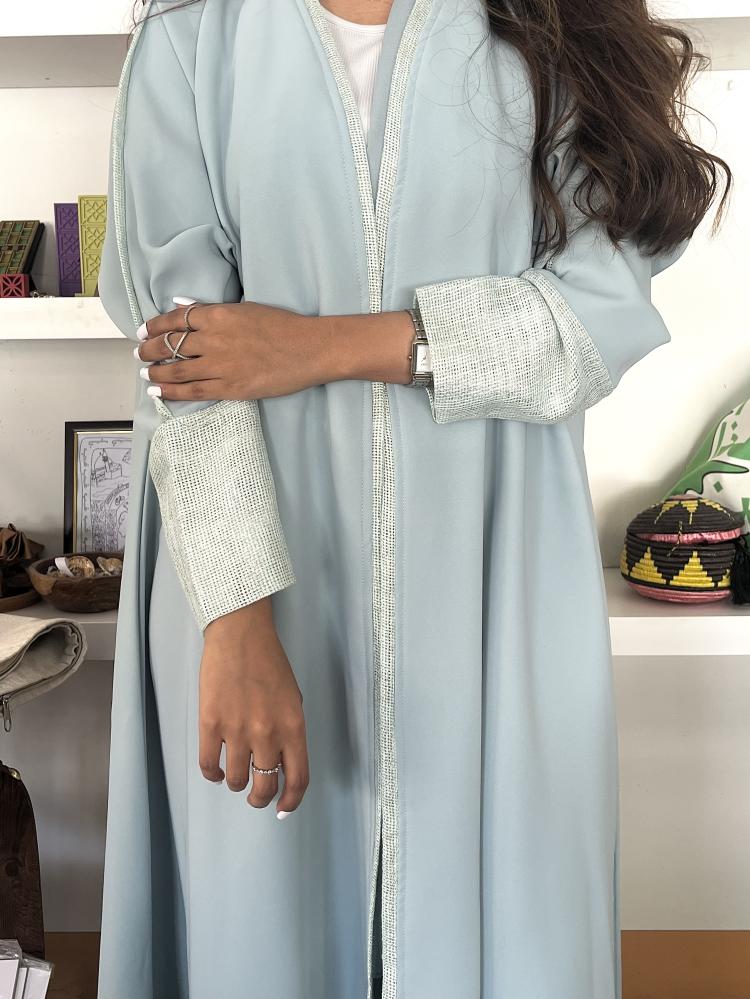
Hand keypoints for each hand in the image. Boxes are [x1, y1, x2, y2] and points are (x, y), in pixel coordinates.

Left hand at [134, 298, 415, 400]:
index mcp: (218, 316)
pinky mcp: (230, 387)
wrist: (310, 349)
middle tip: (140, 353)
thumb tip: (183, 307)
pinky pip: (192, 391)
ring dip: (156, 372)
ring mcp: (220, 366)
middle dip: (150, 350)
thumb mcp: (247, 308)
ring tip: (146, 373)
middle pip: (170, 345)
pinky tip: (158, 392)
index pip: (175, 319)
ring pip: (176, 370)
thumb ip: (212, 310)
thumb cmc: (284, 326)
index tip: (144, 330)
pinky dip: (171, 392)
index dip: (155, 325)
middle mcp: (213, 340)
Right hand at [198, 597, 308, 817]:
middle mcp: (268, 734)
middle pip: (264, 786)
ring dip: (236, 784)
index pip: (298, 778)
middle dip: (260, 798)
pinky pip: (209, 765)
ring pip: (236, 780)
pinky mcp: (211, 724)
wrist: (240, 636)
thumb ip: (289, 731)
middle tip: (256, 795)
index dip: (291, 801)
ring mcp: (238, 730)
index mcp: (293, 727)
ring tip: (235, 775)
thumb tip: (282, 761)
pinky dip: (212, 775)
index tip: (283, 808)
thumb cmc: (268, 662)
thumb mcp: (292, 698)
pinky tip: (216, 771)